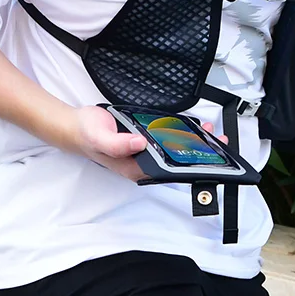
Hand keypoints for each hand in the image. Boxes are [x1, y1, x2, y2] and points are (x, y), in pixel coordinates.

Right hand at [65, 105, 224, 183]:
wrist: (77, 125)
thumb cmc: (87, 135)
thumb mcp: (100, 139)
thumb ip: (119, 144)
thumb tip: (140, 144)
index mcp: (135, 168)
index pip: (167, 170)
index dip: (188, 165)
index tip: (206, 156)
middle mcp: (142, 161)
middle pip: (174, 160)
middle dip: (197, 152)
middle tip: (217, 142)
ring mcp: (143, 150)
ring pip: (172, 148)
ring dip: (191, 140)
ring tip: (209, 132)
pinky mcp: (144, 138)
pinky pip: (165, 136)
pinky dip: (180, 131)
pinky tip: (192, 126)